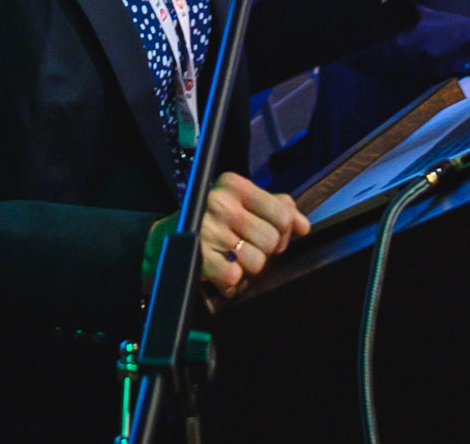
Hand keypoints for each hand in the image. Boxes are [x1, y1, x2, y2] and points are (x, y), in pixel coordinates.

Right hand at [190, 170, 301, 307]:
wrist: (166, 237)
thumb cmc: (213, 219)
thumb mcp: (242, 202)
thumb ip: (276, 208)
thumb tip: (303, 226)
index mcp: (234, 185)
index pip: (282, 214)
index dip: (283, 232)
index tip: (272, 235)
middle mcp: (220, 203)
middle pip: (271, 241)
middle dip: (265, 252)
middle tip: (249, 249)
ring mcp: (208, 230)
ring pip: (257, 262)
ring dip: (248, 269)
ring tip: (233, 259)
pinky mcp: (198, 256)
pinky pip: (234, 278)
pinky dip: (231, 282)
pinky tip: (221, 271)